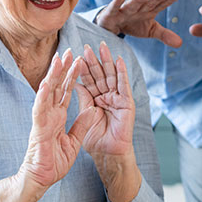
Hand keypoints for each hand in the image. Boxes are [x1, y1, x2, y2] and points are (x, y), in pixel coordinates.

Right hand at [18, 49, 91, 189]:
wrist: (41, 178)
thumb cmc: (54, 162)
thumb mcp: (74, 141)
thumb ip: (82, 124)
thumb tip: (93, 109)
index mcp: (58, 116)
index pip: (67, 92)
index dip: (73, 76)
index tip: (79, 61)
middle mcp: (49, 114)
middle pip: (57, 87)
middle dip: (63, 69)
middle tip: (68, 50)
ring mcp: (42, 119)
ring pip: (47, 92)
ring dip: (53, 75)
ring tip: (58, 59)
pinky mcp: (38, 127)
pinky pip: (40, 109)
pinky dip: (43, 95)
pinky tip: (47, 82)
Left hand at [75, 42, 134, 157]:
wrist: (108, 154)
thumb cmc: (96, 140)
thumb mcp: (85, 116)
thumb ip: (83, 99)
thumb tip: (76, 83)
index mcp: (95, 100)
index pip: (88, 81)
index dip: (82, 69)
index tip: (74, 55)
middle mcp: (106, 97)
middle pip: (99, 75)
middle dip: (93, 61)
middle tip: (87, 46)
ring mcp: (117, 99)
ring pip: (111, 76)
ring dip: (107, 61)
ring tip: (102, 47)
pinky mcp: (127, 103)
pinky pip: (123, 85)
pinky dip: (121, 73)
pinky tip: (118, 60)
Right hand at [96, 0, 181, 47]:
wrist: (112, 26)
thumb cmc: (132, 24)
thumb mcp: (150, 30)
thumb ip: (165, 35)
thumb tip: (180, 43)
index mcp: (148, 11)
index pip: (160, 5)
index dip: (168, 0)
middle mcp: (138, 8)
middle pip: (149, 2)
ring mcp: (124, 10)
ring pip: (133, 3)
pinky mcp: (111, 13)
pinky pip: (114, 7)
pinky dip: (117, 2)